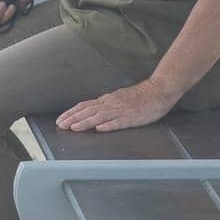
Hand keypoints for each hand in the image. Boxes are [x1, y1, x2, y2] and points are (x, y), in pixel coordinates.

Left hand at [56, 80, 175, 131]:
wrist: (158, 90)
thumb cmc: (140, 95)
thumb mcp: (118, 97)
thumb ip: (106, 104)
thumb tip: (91, 110)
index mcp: (107, 100)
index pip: (85, 106)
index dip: (71, 112)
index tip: (61, 119)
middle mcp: (111, 104)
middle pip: (88, 111)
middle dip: (73, 118)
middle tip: (60, 125)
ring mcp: (121, 110)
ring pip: (99, 116)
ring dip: (85, 122)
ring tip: (74, 128)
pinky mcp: (132, 117)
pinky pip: (119, 122)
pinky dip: (108, 126)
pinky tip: (100, 129)